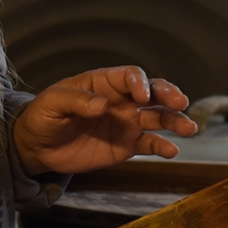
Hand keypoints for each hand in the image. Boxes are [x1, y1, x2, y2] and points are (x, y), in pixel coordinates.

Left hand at [11, 65, 196, 176]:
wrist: (39, 147)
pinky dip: (162, 146)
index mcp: (105, 83)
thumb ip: (76, 101)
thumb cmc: (44, 116)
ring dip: (176, 121)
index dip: (140, 83)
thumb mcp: (53, 103)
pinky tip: (171, 151)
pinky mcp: (127, 146)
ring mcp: (127, 123)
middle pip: (153, 93)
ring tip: (188, 129)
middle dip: (169, 95)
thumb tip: (102, 106)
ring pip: (158, 118)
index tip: (142, 96)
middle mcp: (122, 100)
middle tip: (180, 102)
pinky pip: (149, 144)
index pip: (131, 76)